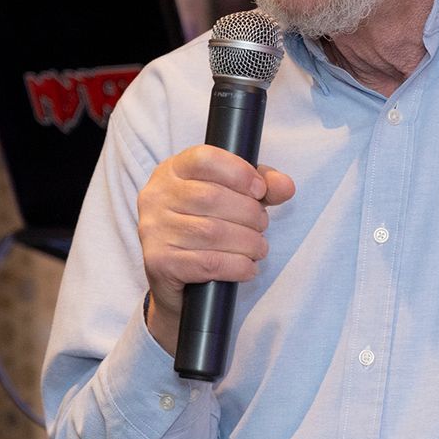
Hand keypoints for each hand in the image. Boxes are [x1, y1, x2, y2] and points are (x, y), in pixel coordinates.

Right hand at [139, 145, 295, 349]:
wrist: (175, 280)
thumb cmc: (206, 229)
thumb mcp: (234, 198)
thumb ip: (261, 186)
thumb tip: (285, 186)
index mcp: (172, 171)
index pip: (205, 159)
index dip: (239, 172)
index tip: (260, 191)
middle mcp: (156, 196)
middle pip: (212, 197)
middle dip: (249, 214)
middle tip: (261, 226)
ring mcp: (153, 229)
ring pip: (212, 232)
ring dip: (248, 243)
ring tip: (258, 248)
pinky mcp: (158, 262)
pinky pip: (208, 263)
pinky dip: (237, 266)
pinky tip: (247, 267)